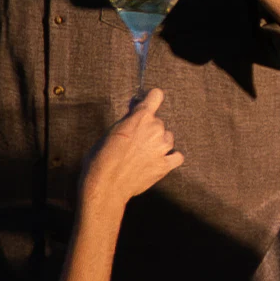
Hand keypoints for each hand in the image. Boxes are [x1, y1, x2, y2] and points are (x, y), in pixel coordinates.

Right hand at [81, 87, 185, 211]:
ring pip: (168, 138)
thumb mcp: (112, 131)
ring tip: (144, 154)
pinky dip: (170, 157)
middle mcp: (155, 129)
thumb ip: (128, 119)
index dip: (151, 100)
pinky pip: (177, 157)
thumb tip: (134, 108)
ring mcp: (162, 148)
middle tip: (135, 141)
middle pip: (159, 122)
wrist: (106, 184)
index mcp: (140, 117)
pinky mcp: (165, 165)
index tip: (147, 105)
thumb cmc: (102, 157)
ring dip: (159, 143)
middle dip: (149, 129)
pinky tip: (160, 161)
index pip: (156, 96)